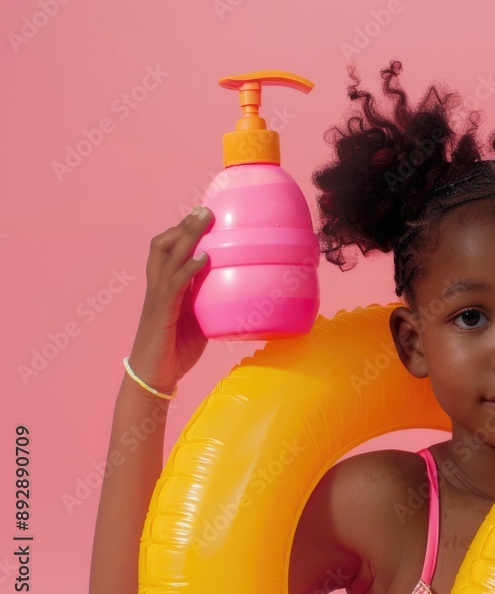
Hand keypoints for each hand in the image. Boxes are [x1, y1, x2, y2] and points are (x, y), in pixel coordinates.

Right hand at [126, 207, 214, 393]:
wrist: (154, 377)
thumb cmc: (175, 350)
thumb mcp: (197, 321)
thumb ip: (207, 302)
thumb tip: (235, 291)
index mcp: (165, 288)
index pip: (170, 251)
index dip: (183, 232)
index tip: (203, 216)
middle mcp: (158, 287)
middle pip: (164, 246)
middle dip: (183, 226)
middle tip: (204, 210)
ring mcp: (158, 298)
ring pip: (167, 258)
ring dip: (186, 237)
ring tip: (203, 220)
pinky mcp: (161, 312)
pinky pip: (175, 284)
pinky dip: (189, 268)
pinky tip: (204, 258)